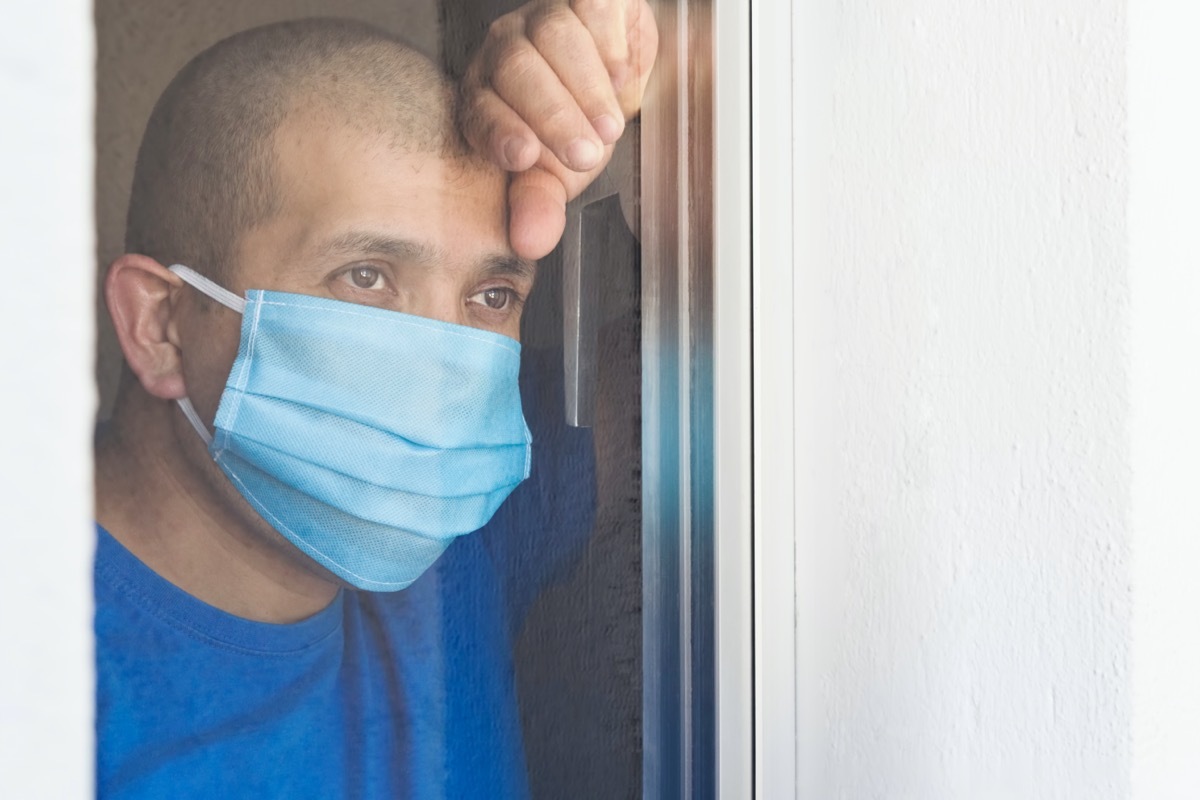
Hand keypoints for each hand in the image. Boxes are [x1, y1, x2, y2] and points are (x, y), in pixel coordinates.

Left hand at [461, 0, 657, 259]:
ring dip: (585, 86)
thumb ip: (540, 203)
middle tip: (586, 155)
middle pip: (517, 70)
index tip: (524, 157)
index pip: (480, 110)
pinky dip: (607, 38)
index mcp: (485, 96)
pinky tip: (621, 73)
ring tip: (610, 126)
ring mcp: (543, 17)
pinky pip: (591, 4)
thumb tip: (531, 242)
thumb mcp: (557, 172)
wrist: (613, 74)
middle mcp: (505, 51)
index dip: (499, 131)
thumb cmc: (574, 125)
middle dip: (553, 116)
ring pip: (554, 35)